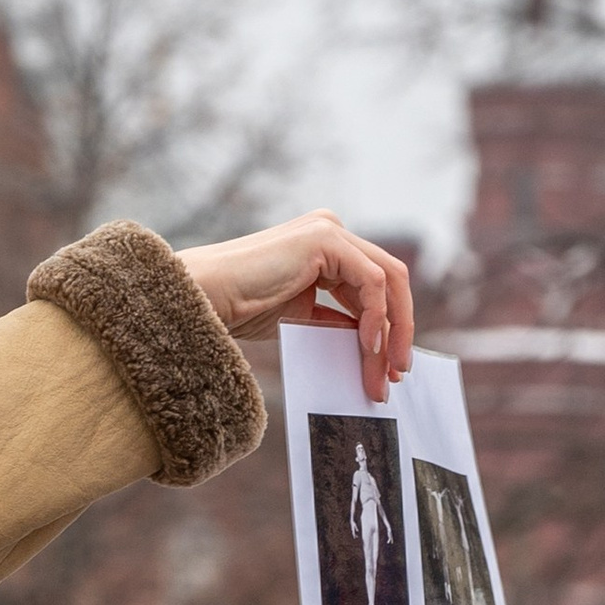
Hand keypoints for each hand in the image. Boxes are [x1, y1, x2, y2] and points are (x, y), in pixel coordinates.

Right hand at [179, 211, 415, 400]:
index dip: (389, 327)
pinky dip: (376, 316)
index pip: (374, 287)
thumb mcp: (302, 318)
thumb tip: (373, 349)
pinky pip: (372, 280)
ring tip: (384, 371)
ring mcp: (330, 231)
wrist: (205, 298)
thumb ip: (337, 321)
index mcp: (326, 248)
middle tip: (398, 373)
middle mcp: (332, 232)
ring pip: (388, 280)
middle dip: (399, 330)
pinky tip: (368, 346)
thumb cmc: (241, 309)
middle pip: (390, 280)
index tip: (390, 368)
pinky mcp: (326, 239)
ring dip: (392, 330)